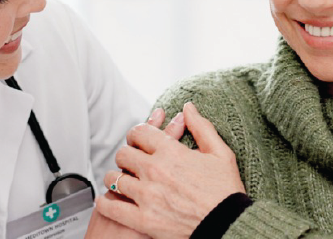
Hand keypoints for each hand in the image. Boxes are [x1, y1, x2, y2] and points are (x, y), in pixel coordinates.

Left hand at [96, 103, 244, 238]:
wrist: (228, 225)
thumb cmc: (226, 191)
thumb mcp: (221, 153)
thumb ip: (202, 127)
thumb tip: (188, 108)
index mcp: (171, 152)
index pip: (139, 133)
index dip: (137, 134)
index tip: (138, 140)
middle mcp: (155, 171)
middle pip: (123, 154)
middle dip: (126, 155)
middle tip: (131, 161)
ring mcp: (147, 195)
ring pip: (113, 178)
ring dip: (116, 178)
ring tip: (121, 181)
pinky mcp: (143, 219)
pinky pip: (111, 207)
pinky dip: (104, 203)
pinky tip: (106, 201)